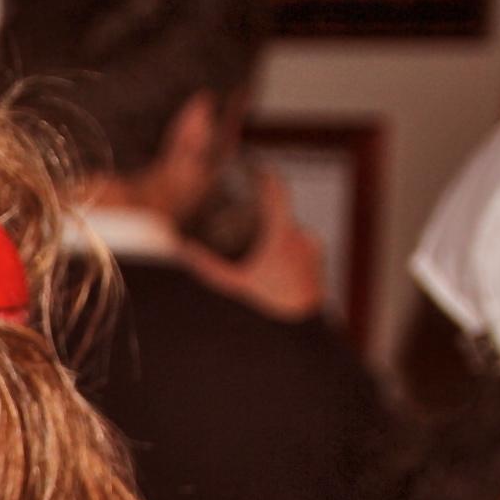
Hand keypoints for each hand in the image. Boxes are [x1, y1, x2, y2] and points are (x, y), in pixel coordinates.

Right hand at [180, 169, 326, 321]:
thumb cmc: (268, 309)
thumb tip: (181, 249)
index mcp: (283, 235)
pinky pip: (299, 245)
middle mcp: (303, 236)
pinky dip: (285, 251)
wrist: (299, 334)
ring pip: (289, 231)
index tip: (253, 166)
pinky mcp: (318, 260)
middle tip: (242, 225)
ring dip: (273, 237)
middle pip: (278, 214)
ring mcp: (313, 248)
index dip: (264, 174)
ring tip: (257, 253)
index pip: (276, 190)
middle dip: (261, 218)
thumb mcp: (229, 285)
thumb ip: (204, 265)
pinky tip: (272, 265)